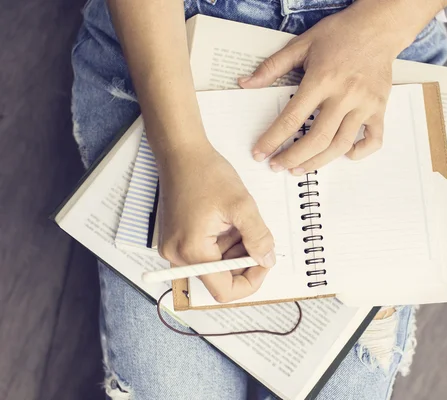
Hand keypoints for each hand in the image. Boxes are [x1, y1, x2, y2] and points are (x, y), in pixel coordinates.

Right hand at [157, 146, 274, 302]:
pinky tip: (228, 222)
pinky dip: (223, 243)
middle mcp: (177, 255)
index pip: (224, 291)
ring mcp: (175, 248)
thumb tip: (266, 261)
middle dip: (243, 261)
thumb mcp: (242, 204)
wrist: (181, 154)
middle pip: (219, 279)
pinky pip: (205, 253)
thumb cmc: (206, 173)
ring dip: (234, 250)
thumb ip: (258, 237)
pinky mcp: (177, 240)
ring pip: (214, 266)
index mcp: (192, 251)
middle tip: (256, 236)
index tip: (264, 262)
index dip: (250, 282)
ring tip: (238, 222)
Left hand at [239, 3, 410, 174]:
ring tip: (300, 168)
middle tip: (277, 166)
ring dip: (318, 162)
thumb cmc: (340, 34)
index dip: (273, 139)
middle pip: (317, 139)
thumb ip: (272, 66)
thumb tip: (246, 83)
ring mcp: (365, 104)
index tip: (260, 153)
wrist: (378, 26)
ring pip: (341, 145)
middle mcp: (344, 95)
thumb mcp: (302, 44)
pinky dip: (359, 153)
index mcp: (322, 79)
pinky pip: (373, 140)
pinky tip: (344, 154)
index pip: (293, 118)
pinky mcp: (379, 108)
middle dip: (293, 158)